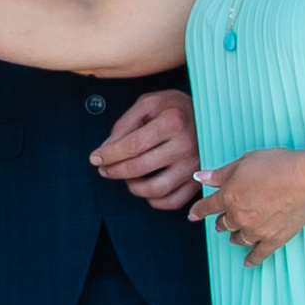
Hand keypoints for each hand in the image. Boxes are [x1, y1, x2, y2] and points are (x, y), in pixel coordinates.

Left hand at [90, 89, 200, 210]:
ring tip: (125, 177)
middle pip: (140, 168)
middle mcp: (186, 145)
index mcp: (172, 122)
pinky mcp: (199, 180)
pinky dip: (154, 201)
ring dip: (133, 187)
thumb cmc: (175, 107)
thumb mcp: (148, 103)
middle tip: (104, 169)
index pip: (132, 145)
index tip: (94, 158)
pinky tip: (145, 188)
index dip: (109, 155)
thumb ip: (125, 124)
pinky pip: (173, 201)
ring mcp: (195, 166)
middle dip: (114, 171)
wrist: (209, 114)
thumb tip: (106, 148)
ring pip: (156, 190)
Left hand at [187, 147, 304, 265]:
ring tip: (234, 237)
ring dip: (234, 237)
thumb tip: (199, 177)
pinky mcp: (274, 239)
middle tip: (221, 223)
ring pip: (239, 238)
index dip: (199, 211)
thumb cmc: (277, 166)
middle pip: (224, 223)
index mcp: (229, 196)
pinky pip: (259, 253)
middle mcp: (239, 216)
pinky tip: (248, 263)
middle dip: (221, 222)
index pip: (208, 206)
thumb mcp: (243, 163)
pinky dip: (252, 259)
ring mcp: (256, 230)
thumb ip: (220, 174)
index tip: (192, 216)